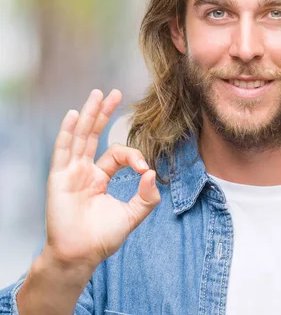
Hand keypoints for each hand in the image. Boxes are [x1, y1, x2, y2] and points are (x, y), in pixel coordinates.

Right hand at [42, 89, 160, 269]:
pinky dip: (67, 132)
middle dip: (103, 113)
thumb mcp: (132, 215)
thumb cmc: (103, 237)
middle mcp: (85, 171)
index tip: (145, 168)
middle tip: (113, 93)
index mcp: (100, 177)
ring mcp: (71, 172)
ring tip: (97, 93)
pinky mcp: (60, 178)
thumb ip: (146, 196)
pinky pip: (63, 150)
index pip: (117, 154)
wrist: (81, 254)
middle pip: (94, 135)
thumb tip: (153, 173)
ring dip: (88, 114)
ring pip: (80, 137)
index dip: (134, 156)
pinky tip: (73, 115)